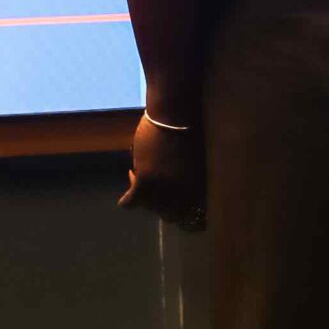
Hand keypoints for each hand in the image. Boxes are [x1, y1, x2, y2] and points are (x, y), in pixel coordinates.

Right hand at [119, 113, 206, 228]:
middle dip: (161, 206)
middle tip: (156, 191)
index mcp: (201, 188)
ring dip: (144, 197)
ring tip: (142, 175)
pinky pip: (131, 202)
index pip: (193, 217)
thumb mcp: (198, 160)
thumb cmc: (191, 128)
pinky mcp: (146, 180)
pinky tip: (133, 175)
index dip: (182, 215)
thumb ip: (191, 179)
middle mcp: (185, 193)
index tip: (176, 209)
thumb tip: (179, 193)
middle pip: (169, 216)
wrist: (177, 111)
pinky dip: (128, 198)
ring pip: (148, 208)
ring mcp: (166, 188)